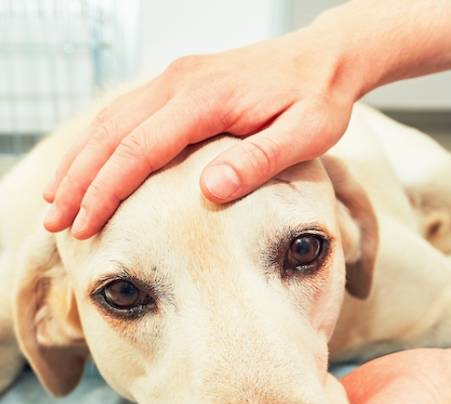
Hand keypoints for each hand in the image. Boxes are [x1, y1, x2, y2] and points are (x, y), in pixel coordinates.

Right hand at [43, 27, 358, 238]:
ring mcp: (178, 79)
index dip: (106, 190)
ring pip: (111, 120)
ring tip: (56, 198)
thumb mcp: (303, 135)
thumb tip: (209, 190)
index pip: (139, 149)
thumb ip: (257, 161)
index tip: (84, 225)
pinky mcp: (182, 84)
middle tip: (53, 221)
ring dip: (80, 160)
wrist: (325, 59)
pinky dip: (101, 141)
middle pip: (112, 134)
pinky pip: (128, 112)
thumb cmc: (317, 100)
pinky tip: (90, 162)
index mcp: (206, 99)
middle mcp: (181, 83)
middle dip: (78, 180)